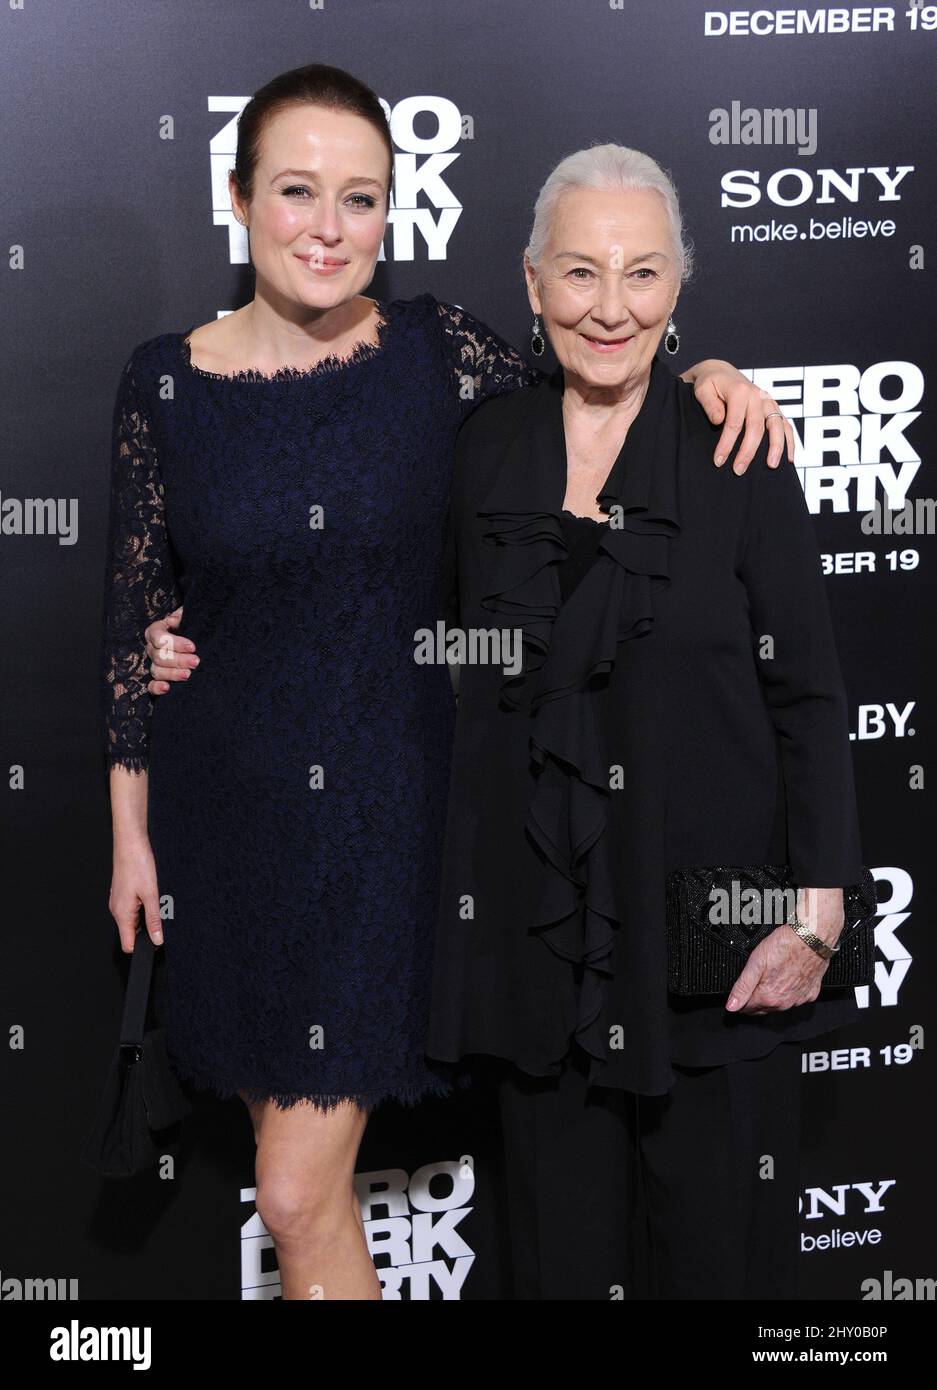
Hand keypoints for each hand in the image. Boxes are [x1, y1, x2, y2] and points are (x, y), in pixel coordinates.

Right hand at [109, 836, 163, 952]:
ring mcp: (118, 901)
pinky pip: (131, 908)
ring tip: (155, 899)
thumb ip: (154, 919)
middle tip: (161, 913)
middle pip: (131, 933)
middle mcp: (116, 910)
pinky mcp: (122, 893)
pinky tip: (149, 893)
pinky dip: (142, 906)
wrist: (130, 843)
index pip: (127, 944)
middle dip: (147, 930)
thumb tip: (157, 939)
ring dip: (145, 916)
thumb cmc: (137, 864)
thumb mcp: (151, 894)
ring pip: (133, 920)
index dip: (142, 947)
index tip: (157, 942)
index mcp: (122, 914)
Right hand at [145, 606, 197, 694]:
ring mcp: (154, 663)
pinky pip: (151, 685)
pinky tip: (167, 688)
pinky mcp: (159, 678)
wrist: (197, 638)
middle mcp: (152, 647)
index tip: (192, 647)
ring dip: (172, 674)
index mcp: (156, 631)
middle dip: (178, 660)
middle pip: (158, 656)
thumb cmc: (192, 625)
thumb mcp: (188, 615)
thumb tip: (175, 620)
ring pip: (156, 670)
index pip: (157, 636)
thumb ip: (183, 615)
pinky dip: (157, 688)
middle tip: (196, 661)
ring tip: (189, 674)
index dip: (174, 642)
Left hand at [682, 360, 794, 471]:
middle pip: (756, 428)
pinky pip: (785, 425)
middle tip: (738, 470)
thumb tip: (719, 421)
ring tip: (771, 466)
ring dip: (776, 447)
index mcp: (739, 391)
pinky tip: (789, 459)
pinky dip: (789, 442)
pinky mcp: (774, 409)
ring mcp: (768, 402)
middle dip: (748, 451)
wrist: (722, 373)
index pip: (734, 423)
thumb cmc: (710, 384)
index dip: (726, 444)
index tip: (718, 461)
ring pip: (777, 426)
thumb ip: (709, 404)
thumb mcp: (702, 390)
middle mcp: (757, 396)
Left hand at [726, 888, 843, 1014]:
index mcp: (768, 997)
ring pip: (778, 1005)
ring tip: (768, 979)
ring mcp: (799, 999)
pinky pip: (795, 998)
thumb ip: (742, 986)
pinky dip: (788, 992)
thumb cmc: (785, 946)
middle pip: (762, 1008)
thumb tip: (731, 1006)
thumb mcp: (755, 963)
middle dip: (753, 1001)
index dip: (739, 1001)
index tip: (737, 994)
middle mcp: (784, 1003)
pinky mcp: (810, 993)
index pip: (747, 1008)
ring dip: (770, 997)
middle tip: (752, 984)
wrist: (812, 938)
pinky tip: (786, 980)